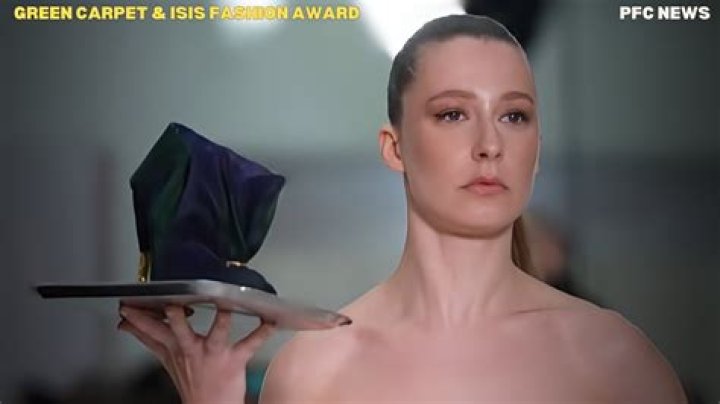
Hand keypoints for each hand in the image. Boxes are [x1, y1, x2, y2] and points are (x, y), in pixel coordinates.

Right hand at [118, 304, 275, 403]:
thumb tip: (127, 325)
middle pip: (180, 332)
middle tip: (171, 303)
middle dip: (175, 318)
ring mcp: (213, 356)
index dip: (138, 319)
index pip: (152, 331)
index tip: (127, 306)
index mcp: (175, 348)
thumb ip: (149, 339)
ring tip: (225, 305)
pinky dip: (262, 332)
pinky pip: (251, 344)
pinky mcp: (234, 361)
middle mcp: (192, 351)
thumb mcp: (166, 359)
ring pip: (215, 336)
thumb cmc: (193, 381)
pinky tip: (270, 320)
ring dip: (221, 322)